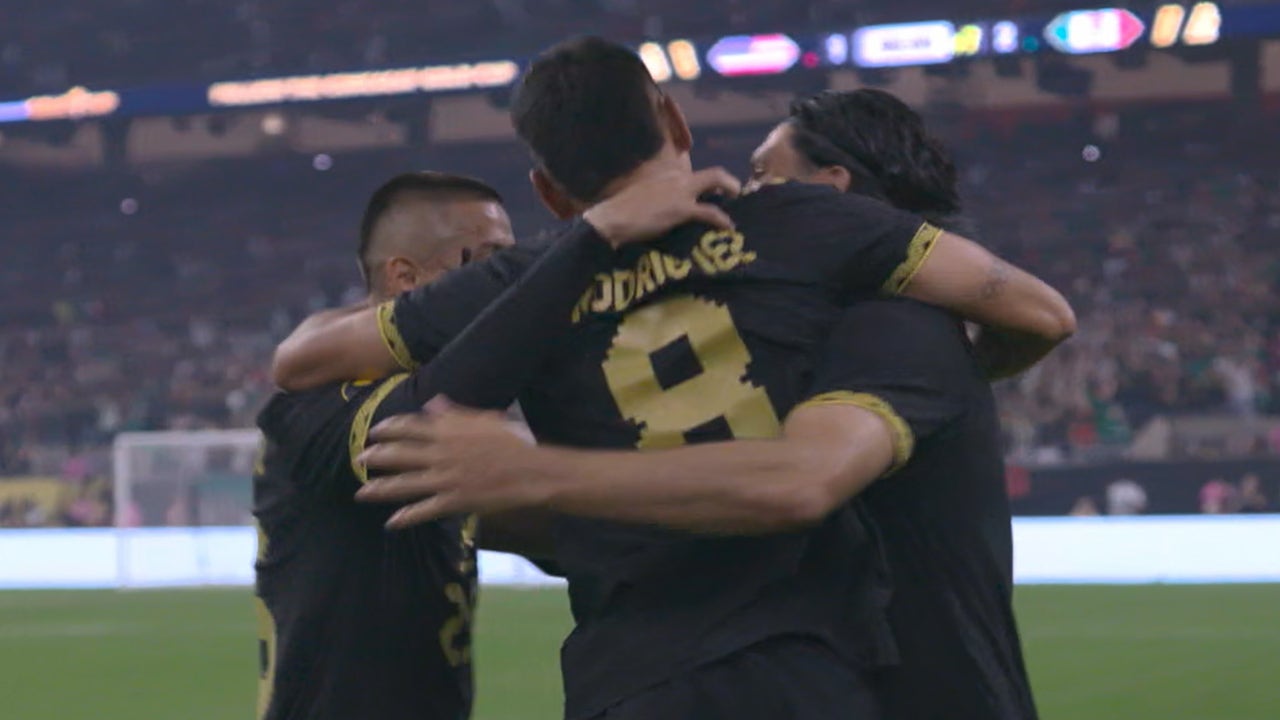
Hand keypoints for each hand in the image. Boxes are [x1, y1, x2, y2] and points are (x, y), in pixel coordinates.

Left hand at [355, 398, 543, 528]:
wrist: (531, 470)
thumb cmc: (512, 442)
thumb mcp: (484, 419)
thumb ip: (454, 414)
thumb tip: (433, 402)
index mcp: (449, 431)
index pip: (410, 427)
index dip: (389, 429)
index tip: (375, 431)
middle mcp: (442, 454)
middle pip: (400, 454)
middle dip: (377, 456)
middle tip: (359, 459)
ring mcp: (446, 479)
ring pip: (405, 484)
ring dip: (381, 488)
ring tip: (362, 493)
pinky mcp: (454, 501)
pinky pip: (425, 510)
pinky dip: (407, 518)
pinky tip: (391, 523)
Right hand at [583, 166, 740, 246]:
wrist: (610, 219)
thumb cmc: (618, 212)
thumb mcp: (639, 196)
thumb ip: (655, 195)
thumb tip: (664, 206)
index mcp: (663, 172)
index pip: (692, 171)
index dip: (705, 183)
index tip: (712, 192)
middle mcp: (674, 175)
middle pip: (711, 173)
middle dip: (727, 183)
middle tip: (734, 196)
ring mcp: (679, 190)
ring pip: (716, 181)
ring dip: (730, 191)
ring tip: (736, 207)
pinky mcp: (681, 208)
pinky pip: (710, 211)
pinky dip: (722, 218)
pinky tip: (729, 226)